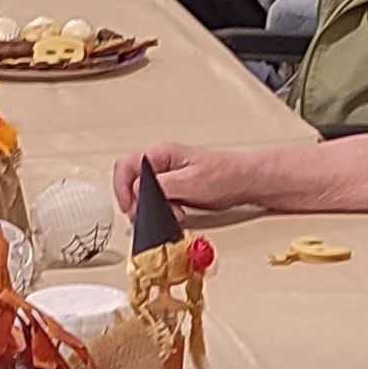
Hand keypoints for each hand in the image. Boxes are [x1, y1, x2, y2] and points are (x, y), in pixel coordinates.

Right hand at [113, 141, 257, 215]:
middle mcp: (161, 163)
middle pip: (131, 181)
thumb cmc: (225, 173)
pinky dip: (162, 211)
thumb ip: (161, 185)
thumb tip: (138, 191)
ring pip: (143, 193)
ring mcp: (167, 177)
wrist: (245, 181)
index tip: (129, 206)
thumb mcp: (190, 181)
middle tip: (146, 214)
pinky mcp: (175, 189)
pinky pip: (158, 201)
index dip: (122, 188)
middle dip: (136, 201)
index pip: (126, 166)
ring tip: (169, 214)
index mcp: (161, 153)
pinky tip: (176, 215)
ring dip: (151, 208)